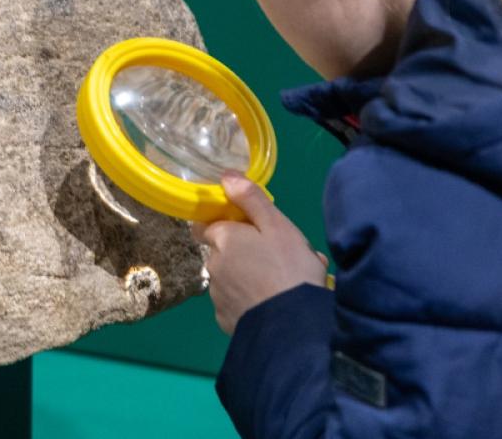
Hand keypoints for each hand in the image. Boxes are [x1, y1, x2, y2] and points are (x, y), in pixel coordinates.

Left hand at [192, 173, 328, 334]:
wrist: (292, 324)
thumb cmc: (288, 267)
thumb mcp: (277, 225)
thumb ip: (250, 199)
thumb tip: (225, 176)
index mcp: (223, 238)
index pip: (209, 226)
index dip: (229, 227)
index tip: (251, 233)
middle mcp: (212, 265)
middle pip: (223, 253)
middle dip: (244, 254)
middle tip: (279, 259)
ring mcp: (216, 295)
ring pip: (230, 279)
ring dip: (249, 278)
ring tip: (281, 284)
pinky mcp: (224, 320)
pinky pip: (235, 304)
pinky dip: (249, 302)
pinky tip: (272, 304)